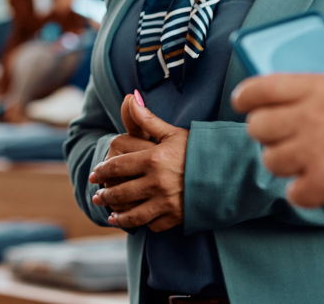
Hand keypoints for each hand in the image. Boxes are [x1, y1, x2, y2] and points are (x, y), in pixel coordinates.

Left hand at [89, 95, 187, 231]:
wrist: (229, 172)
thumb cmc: (199, 149)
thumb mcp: (173, 132)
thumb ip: (148, 120)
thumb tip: (130, 98)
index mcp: (152, 160)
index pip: (117, 167)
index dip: (102, 171)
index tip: (94, 174)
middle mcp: (156, 183)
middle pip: (121, 192)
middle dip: (105, 195)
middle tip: (97, 196)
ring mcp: (167, 202)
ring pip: (134, 214)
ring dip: (119, 215)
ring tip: (110, 215)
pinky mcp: (177, 217)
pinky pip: (154, 224)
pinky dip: (143, 224)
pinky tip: (136, 221)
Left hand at [232, 73, 323, 209]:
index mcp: (319, 88)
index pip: (260, 88)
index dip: (246, 98)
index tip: (244, 104)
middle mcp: (308, 117)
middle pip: (258, 128)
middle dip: (266, 135)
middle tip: (281, 140)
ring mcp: (313, 152)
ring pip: (271, 161)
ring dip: (285, 165)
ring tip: (304, 166)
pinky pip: (294, 193)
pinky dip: (304, 194)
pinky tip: (319, 190)